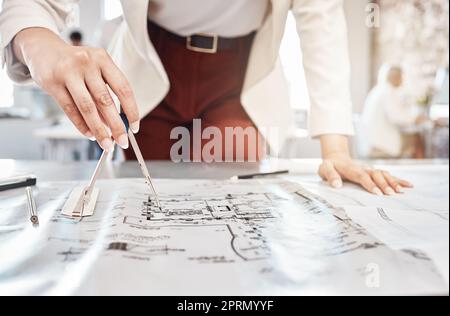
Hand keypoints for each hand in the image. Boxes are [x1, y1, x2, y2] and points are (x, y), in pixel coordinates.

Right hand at [13, 27, 139, 150]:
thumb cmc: (76, 64)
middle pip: (105, 101)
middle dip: (116, 125)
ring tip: (106, 143)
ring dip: (99, 129)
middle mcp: (87, 63)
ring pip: (87, 107)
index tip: (135, 127)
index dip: (131, 110)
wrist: (43, 49)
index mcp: (103, 58)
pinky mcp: (52, 83)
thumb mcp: (95, 70)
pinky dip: (81, 125)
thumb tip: (116, 124)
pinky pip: (69, 109)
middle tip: (122, 142)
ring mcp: (68, 72)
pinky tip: (89, 134)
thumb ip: (106, 92)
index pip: (123, 88)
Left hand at [318, 153, 412, 194]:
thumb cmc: (329, 165)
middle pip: (376, 175)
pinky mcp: (374, 172)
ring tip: (401, 191)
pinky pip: (388, 175)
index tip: (377, 193)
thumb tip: (336, 184)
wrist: (336, 158)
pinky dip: (398, 179)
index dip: (370, 184)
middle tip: (391, 194)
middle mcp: (363, 168)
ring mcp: (370, 170)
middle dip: (384, 184)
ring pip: (384, 174)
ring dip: (393, 182)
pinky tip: (408, 185)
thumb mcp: (324, 169)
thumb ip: (330, 176)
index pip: (362, 176)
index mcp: (351, 169)